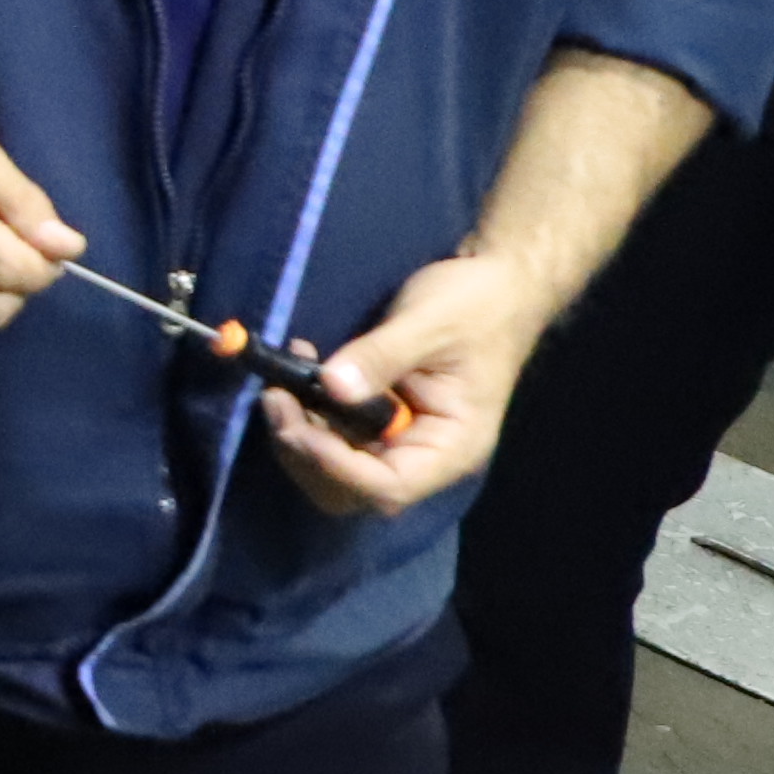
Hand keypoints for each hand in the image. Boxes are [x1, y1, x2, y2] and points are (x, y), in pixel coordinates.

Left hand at [266, 246, 561, 517]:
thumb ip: (382, 356)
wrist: (497, 283)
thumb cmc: (477, 304)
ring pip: (333, 467)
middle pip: (352, 490)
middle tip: (276, 400)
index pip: (389, 486)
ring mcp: (399, 440)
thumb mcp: (430, 322)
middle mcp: (424, 455)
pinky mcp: (378, 419)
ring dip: (298, 432)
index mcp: (452, 447)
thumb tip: (331, 386)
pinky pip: (333, 434)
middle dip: (306, 453)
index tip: (296, 425)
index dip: (336, 467)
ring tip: (280, 381)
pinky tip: (297, 366)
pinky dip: (306, 412)